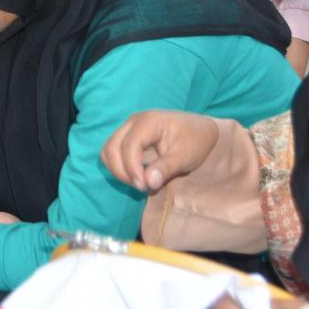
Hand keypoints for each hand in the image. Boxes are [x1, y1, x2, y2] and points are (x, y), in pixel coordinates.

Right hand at [101, 110, 221, 191]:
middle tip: (141, 187)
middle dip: (122, 170)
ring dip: (117, 169)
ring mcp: (128, 127)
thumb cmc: (196, 141)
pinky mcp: (127, 135)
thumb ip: (166, 168)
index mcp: (149, 122)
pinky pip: (112, 150)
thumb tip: (148, 182)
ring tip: (138, 182)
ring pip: (108, 149)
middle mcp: (133, 121)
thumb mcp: (185, 157)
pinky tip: (135, 175)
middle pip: (112, 146)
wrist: (201, 131)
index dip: (132, 167)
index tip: (144, 186)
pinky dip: (118, 165)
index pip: (129, 144)